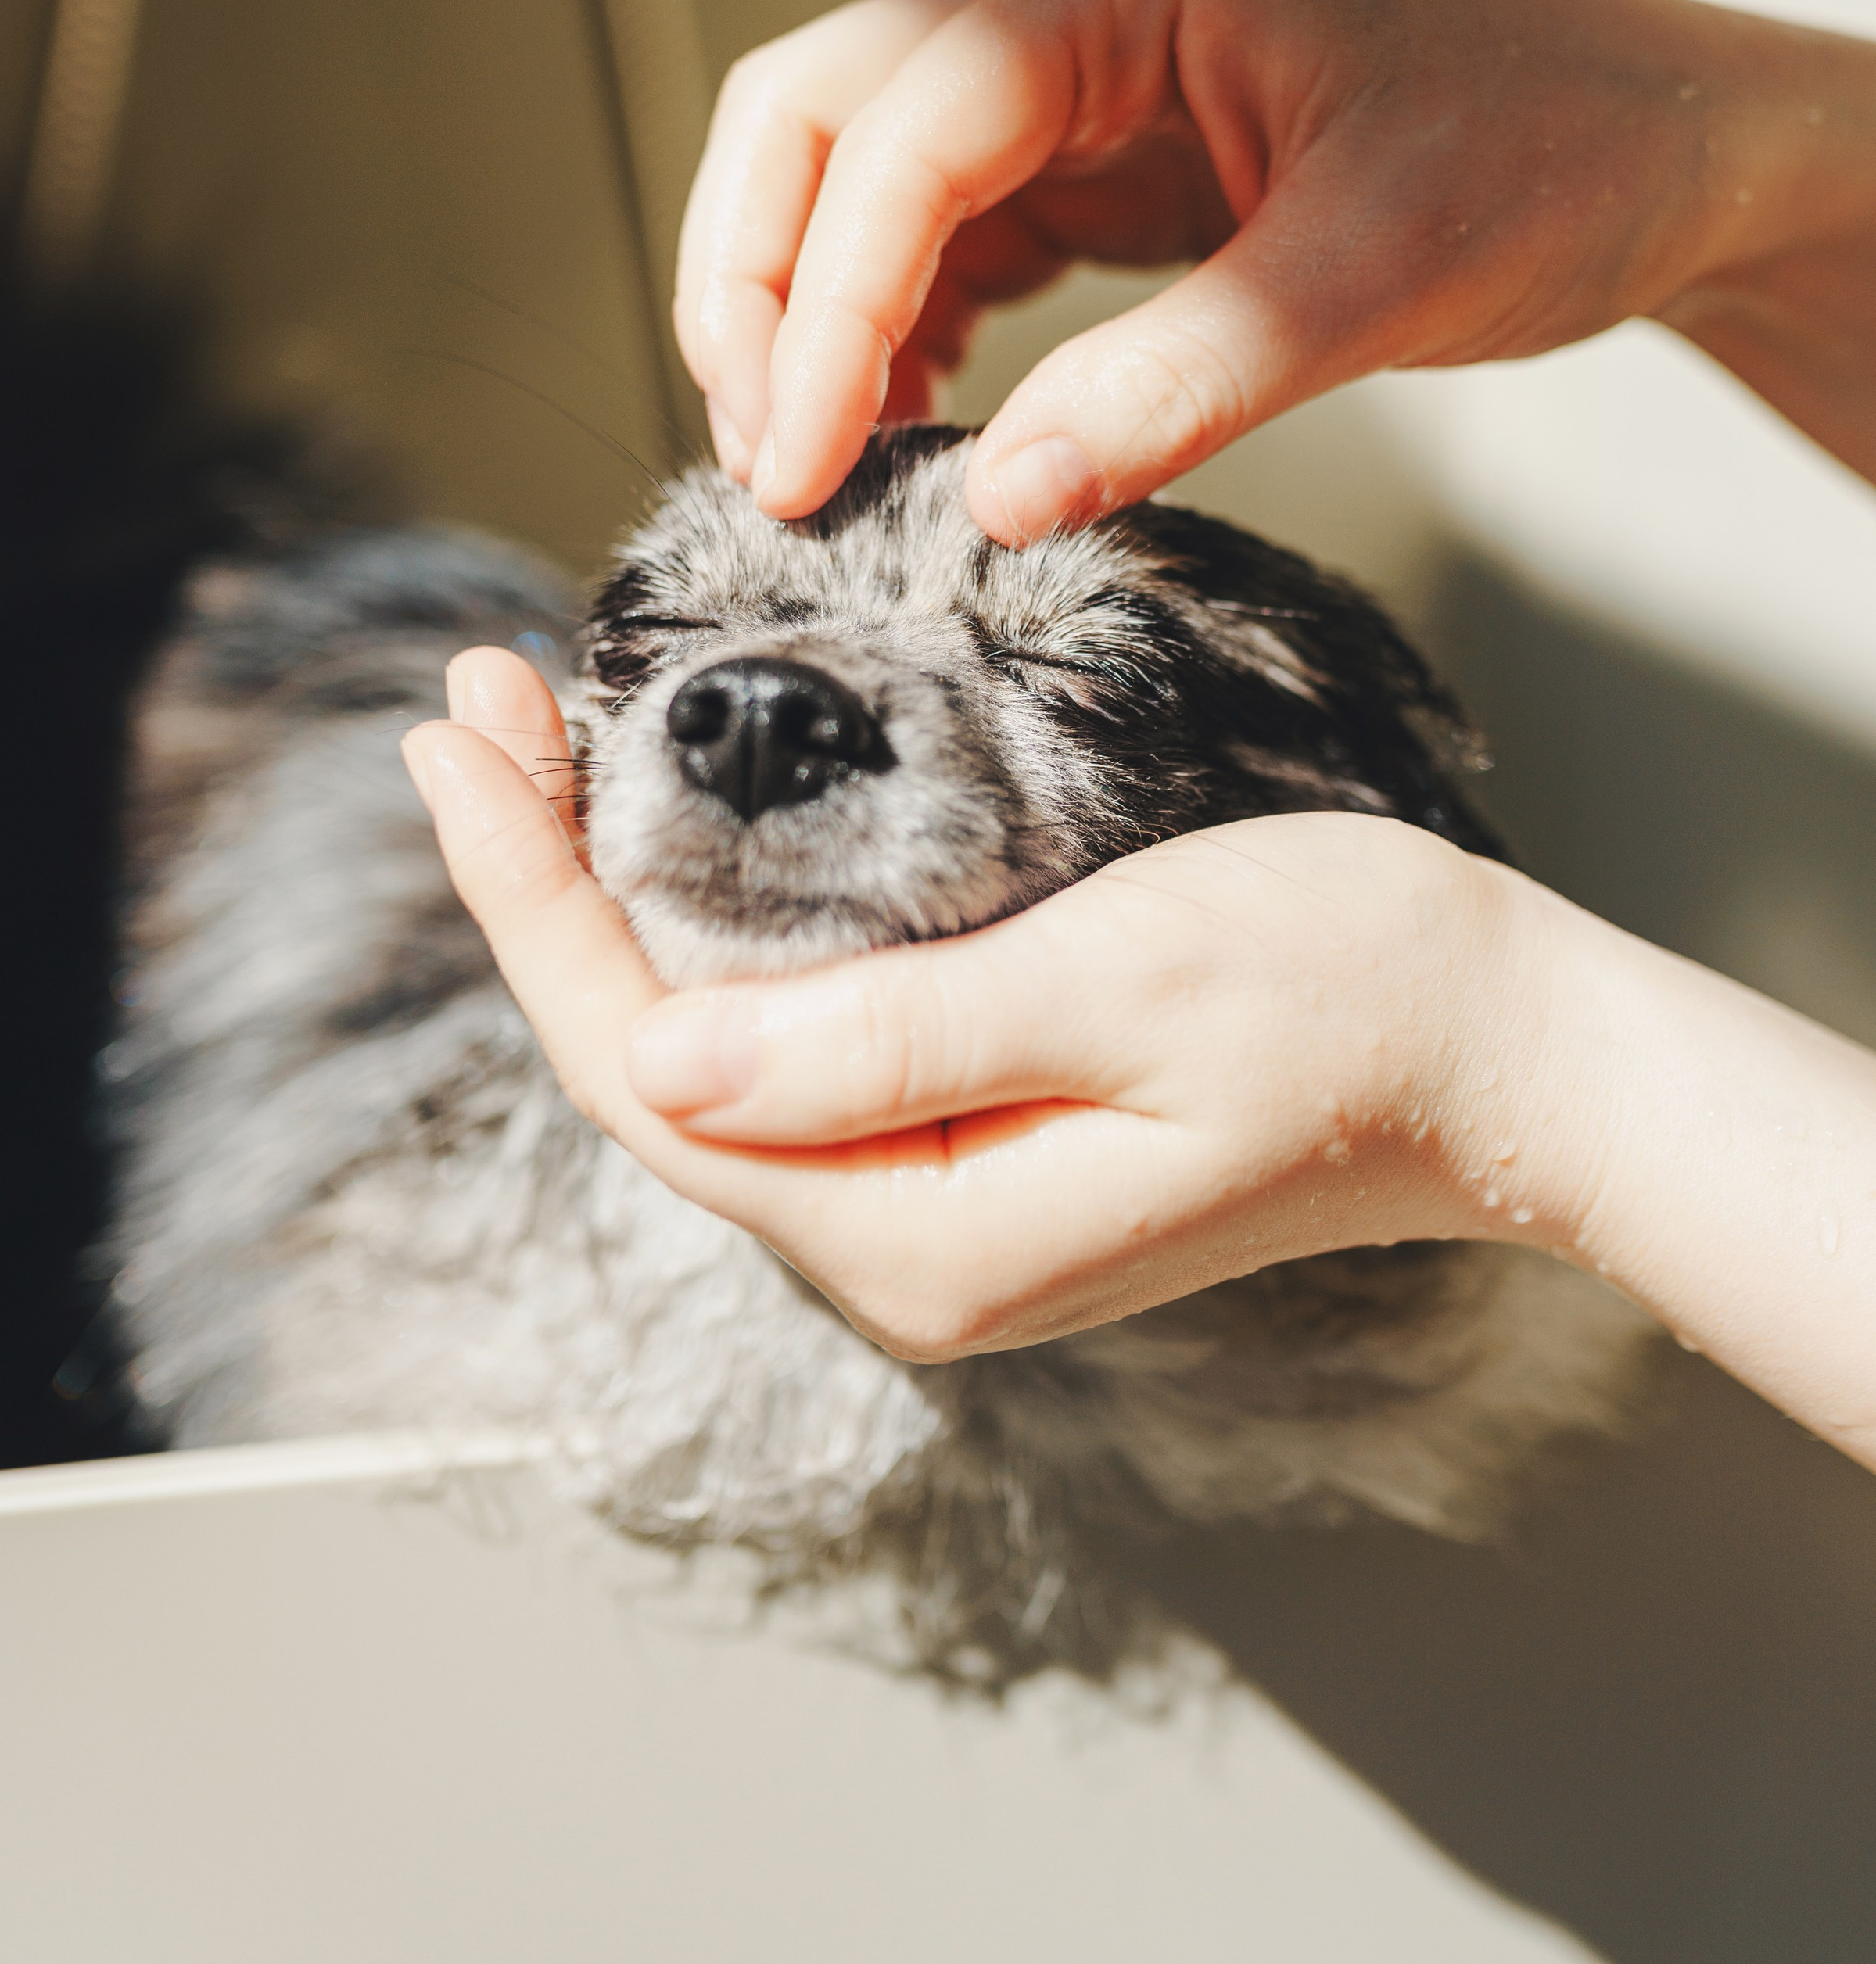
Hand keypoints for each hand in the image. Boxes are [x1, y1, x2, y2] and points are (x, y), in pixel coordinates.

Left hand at [405, 647, 1875, 1467]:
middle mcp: (901, 1256)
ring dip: (607, 902)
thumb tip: (658, 1059)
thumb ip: (884, 1041)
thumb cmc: (1349, 997)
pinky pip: (785, 1054)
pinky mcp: (968, 1158)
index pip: (645, 1071)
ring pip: (706, 1057)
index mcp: (921, 1240)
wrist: (1509, 1056)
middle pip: (649, 1066)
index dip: (527, 902)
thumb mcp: (1118, 988)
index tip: (455, 739)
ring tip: (530, 750)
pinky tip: (665, 848)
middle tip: (465, 707)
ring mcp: (933, 1215)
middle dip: (540, 887)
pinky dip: (706, 935)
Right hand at [673, 0, 1875, 536]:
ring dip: (807, 312)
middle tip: (762, 463)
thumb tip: (998, 505)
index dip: (822, 298)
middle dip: (757, 285)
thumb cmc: (1551, 156)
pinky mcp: (1090, 141)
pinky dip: (891, 326)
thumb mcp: (1377, 276)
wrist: (1654, 139)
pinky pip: (939, 225)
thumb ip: (1177, 388)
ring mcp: (1073, 61)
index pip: (906, 121)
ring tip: (816, 468)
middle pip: (819, 109)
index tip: (795, 459)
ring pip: (854, 168)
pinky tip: (903, 429)